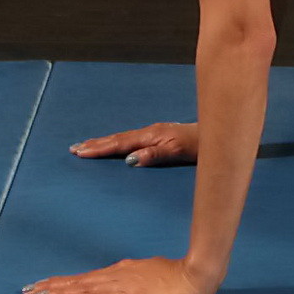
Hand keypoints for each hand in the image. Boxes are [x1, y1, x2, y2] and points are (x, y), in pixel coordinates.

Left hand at [23, 256, 218, 293]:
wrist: (197, 275)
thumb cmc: (180, 275)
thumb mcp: (153, 273)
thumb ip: (136, 276)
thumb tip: (124, 279)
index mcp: (122, 271)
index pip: (86, 277)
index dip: (62, 281)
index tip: (41, 285)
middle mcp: (117, 275)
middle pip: (79, 281)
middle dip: (52, 286)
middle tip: (26, 290)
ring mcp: (123, 285)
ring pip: (84, 288)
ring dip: (59, 292)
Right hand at [71, 121, 198, 166]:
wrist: (219, 134)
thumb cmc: (200, 145)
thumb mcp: (178, 152)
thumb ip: (154, 155)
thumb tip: (129, 160)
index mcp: (151, 136)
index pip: (119, 143)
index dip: (99, 148)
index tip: (79, 152)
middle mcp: (150, 132)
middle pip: (118, 138)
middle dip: (96, 144)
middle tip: (74, 148)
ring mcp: (155, 133)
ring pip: (124, 138)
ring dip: (104, 142)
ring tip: (87, 145)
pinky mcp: (160, 135)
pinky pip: (132, 138)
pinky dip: (118, 142)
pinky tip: (116, 145)